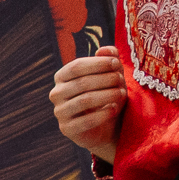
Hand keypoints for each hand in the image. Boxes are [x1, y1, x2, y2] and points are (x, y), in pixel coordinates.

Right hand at [48, 45, 124, 163]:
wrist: (105, 126)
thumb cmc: (107, 95)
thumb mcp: (111, 75)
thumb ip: (109, 59)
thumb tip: (103, 49)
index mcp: (62, 77)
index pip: (76, 66)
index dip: (97, 64)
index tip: (116, 64)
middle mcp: (56, 93)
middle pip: (81, 83)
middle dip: (105, 79)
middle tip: (121, 80)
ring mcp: (60, 112)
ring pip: (83, 100)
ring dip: (106, 95)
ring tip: (122, 93)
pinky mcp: (67, 129)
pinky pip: (85, 121)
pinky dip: (103, 114)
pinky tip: (114, 109)